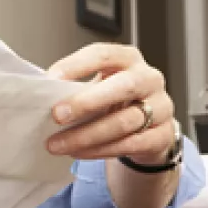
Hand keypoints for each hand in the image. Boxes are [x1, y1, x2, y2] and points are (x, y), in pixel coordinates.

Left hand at [46, 43, 175, 164]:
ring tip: (58, 144)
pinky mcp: (162, 135)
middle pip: (122, 87)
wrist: (149, 127)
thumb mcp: (99, 86)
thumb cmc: (116, 101)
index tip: (51, 79)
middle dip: (86, 102)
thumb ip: (77, 87)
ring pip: (123, 123)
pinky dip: (99, 151)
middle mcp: (148, 79)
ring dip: (86, 135)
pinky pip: (129, 145)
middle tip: (57, 115)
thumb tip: (44, 96)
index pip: (103, 54)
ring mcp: (160, 107)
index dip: (77, 65)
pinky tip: (78, 152)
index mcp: (128, 59)